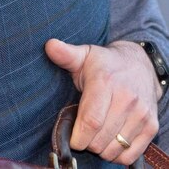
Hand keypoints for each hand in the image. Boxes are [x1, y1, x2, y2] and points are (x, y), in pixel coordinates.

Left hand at [45, 38, 159, 163]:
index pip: (91, 120)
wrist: (141, 65)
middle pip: (100, 140)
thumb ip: (66, 54)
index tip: (72, 138)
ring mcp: (141, 113)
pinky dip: (117, 155)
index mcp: (105, 81)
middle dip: (87, 142)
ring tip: (97, 133)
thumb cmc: (105, 64)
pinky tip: (111, 140)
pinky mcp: (151, 126)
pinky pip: (130, 156)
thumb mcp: (84, 55)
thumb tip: (49, 46)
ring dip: (101, 149)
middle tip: (84, 131)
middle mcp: (126, 98)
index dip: (78, 137)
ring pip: (114, 150)